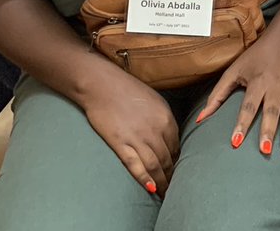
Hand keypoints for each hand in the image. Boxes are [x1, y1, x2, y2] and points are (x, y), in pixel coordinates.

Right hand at [82, 70, 178, 194]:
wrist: (102, 86)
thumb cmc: (128, 90)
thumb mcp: (155, 100)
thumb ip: (163, 118)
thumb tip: (168, 135)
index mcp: (166, 118)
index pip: (176, 145)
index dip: (177, 159)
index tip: (176, 169)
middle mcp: (156, 129)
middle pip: (168, 158)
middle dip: (172, 174)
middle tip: (174, 187)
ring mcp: (138, 138)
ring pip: (155, 165)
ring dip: (162, 181)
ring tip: (165, 193)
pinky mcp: (120, 144)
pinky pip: (136, 166)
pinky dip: (145, 179)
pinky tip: (151, 188)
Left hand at [195, 31, 279, 156]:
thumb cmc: (256, 56)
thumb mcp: (234, 71)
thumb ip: (217, 95)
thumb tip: (200, 118)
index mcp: (257, 82)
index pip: (248, 107)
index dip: (242, 124)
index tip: (236, 142)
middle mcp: (276, 87)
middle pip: (271, 112)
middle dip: (268, 131)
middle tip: (264, 150)